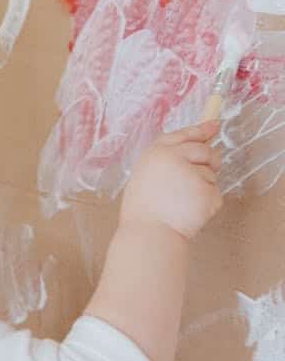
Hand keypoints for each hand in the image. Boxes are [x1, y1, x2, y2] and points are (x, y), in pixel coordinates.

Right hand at [119, 119, 223, 239]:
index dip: (200, 130)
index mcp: (157, 153)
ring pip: (210, 174)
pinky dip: (208, 204)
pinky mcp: (207, 191)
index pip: (183, 135)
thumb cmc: (143, 212)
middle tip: (195, 182)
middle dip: (209, 161)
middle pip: (205, 150)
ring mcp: (193, 173)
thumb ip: (166, 160)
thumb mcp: (145, 176)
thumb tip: (191, 149)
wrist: (149, 235)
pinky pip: (215, 193)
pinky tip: (190, 212)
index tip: (214, 125)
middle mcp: (175, 157)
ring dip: (203, 188)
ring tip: (180, 204)